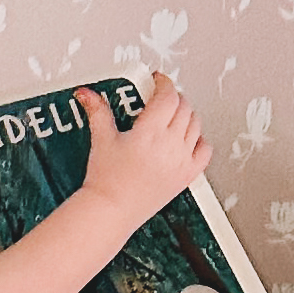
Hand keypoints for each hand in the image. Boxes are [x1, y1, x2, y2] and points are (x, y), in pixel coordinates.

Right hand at [75, 79, 210, 226]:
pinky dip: (200, 140)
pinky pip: (205, 151)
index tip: (156, 81)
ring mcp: (181, 160)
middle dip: (172, 98)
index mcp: (150, 132)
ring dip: (186, 115)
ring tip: (171, 117)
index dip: (163, 83)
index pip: (168, 95)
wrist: (111, 211)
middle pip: (183, 106)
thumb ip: (98, 111)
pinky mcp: (187, 175)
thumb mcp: (101, 139)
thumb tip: (88, 94)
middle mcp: (169, 145)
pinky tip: (187, 139)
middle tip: (160, 99)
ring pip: (196, 124)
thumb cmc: (106, 181)